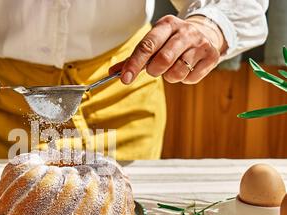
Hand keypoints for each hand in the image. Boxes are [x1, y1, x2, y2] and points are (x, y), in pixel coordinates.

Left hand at [110, 15, 226, 84]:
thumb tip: (112, 72)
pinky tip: (186, 68)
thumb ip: (133, 58)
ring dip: (170, 76)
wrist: (204, 34)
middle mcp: (185, 31)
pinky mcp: (211, 56)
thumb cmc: (171, 42)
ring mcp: (200, 43)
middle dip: (155, 71)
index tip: (125, 79)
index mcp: (166, 25)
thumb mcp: (154, 43)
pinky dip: (184, 79)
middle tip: (156, 70)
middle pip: (163, 59)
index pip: (147, 45)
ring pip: (177, 72)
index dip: (134, 64)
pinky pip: (190, 78)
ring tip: (173, 67)